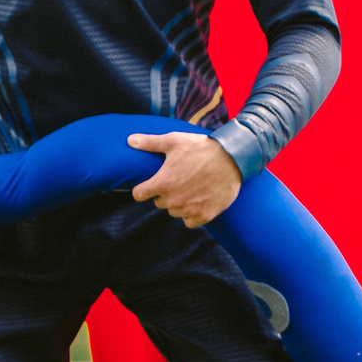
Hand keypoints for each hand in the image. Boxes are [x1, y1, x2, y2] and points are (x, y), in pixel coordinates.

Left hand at [127, 132, 243, 228]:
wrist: (232, 158)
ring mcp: (189, 209)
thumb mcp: (174, 141)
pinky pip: (190, 222)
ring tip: (191, 188)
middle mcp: (173, 200)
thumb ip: (149, 143)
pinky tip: (199, 201)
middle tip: (179, 180)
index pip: (139, 195)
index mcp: (162, 183)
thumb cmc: (201, 148)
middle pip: (159, 203)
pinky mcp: (205, 215)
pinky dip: (192, 214)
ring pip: (175, 212)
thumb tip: (130, 140)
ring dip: (179, 204)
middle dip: (165, 193)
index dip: (143, 189)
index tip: (149, 185)